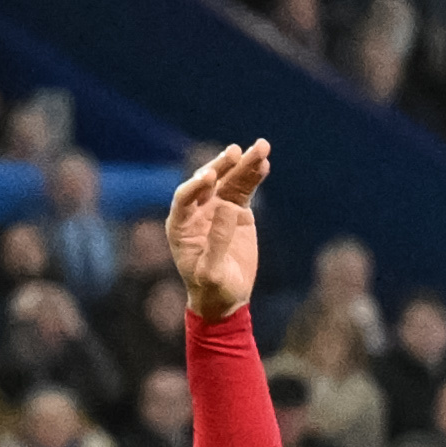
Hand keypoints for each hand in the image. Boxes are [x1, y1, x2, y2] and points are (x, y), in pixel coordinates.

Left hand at [165, 139, 270, 322]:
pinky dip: (254, 176)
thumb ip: (217, 241)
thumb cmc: (212, 289)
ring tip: (261, 147)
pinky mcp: (237, 211)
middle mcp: (197, 210)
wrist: (225, 299)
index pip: (185, 197)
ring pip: (230, 180)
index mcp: (180, 224)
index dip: (196, 185)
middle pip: (209, 181)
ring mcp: (218, 208)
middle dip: (222, 165)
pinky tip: (264, 163)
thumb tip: (227, 207)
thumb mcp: (212, 272)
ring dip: (244, 164)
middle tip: (235, 152)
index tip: (211, 176)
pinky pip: (245, 189)